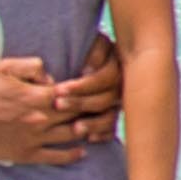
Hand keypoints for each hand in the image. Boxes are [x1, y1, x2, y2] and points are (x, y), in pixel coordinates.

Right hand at [0, 56, 94, 168]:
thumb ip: (33, 66)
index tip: (95, 91)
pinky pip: (55, 157)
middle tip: (104, 110)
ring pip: (71, 136)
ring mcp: (34, 138)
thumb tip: (53, 77)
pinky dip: (72, 155)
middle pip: (78, 115)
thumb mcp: (5, 67)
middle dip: (92, 111)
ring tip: (95, 128)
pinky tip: (81, 151)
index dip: (86, 92)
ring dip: (86, 132)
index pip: (74, 94)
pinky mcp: (25, 154)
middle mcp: (40, 118)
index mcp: (37, 95)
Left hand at [60, 32, 126, 148]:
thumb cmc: (89, 46)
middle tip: (58, 105)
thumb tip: (88, 69)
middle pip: (107, 98)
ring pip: (112, 116)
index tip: (59, 89)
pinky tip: (90, 138)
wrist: (103, 52)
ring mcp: (121, 101)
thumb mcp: (94, 41)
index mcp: (119, 63)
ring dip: (93, 123)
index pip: (105, 78)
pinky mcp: (115, 115)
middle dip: (81, 103)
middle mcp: (123, 83)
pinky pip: (114, 128)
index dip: (83, 85)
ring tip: (75, 128)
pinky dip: (103, 134)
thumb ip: (95, 50)